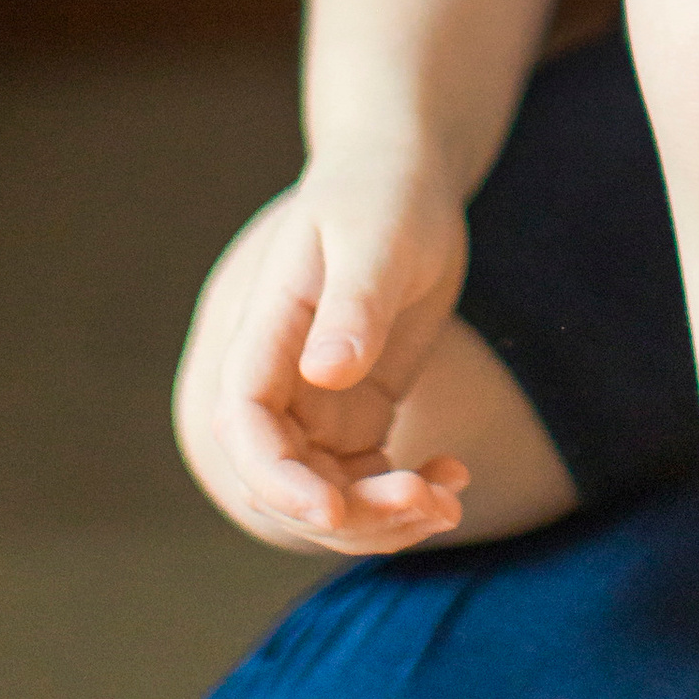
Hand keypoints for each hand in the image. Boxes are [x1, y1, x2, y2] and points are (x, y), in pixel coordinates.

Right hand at [206, 162, 471, 551]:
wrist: (404, 181)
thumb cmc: (384, 195)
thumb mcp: (377, 238)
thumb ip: (353, 303)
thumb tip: (325, 373)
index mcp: (265, 332)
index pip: (244, 422)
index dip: (276, 478)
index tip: (332, 507)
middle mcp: (280, 379)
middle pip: (287, 476)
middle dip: (350, 511)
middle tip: (429, 504)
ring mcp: (315, 403)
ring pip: (328, 491)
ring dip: (381, 516)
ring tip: (449, 498)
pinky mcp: (354, 413)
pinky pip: (366, 479)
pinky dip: (405, 494)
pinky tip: (453, 476)